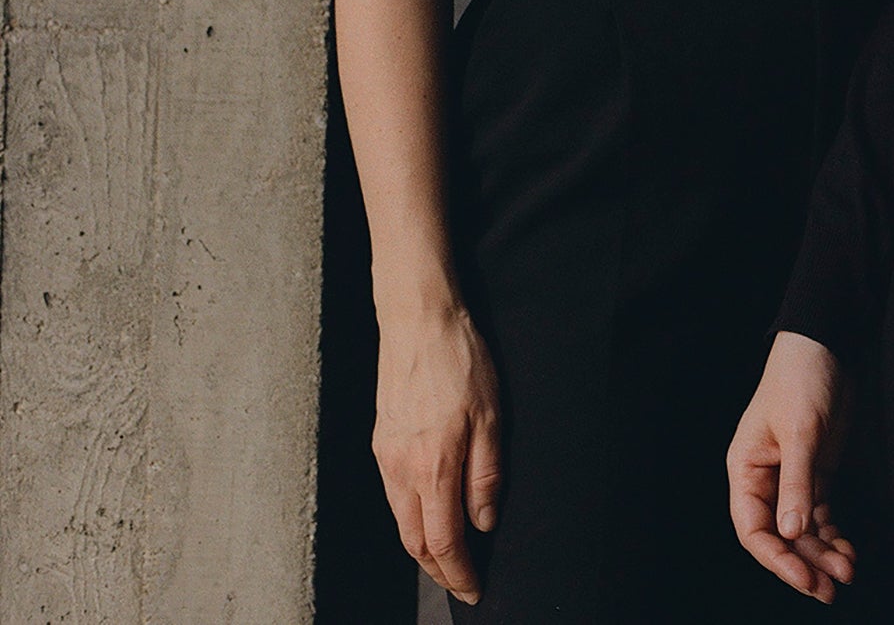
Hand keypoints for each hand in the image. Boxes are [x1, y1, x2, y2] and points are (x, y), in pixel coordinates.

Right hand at [371, 300, 503, 604]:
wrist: (418, 322)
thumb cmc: (461, 363)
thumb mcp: (492, 416)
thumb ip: (486, 475)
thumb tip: (484, 523)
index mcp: (434, 468)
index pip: (443, 541)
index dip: (459, 573)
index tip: (474, 590)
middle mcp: (402, 471)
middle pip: (415, 542)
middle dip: (438, 571)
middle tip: (460, 584)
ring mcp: (386, 458)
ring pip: (400, 521)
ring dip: (422, 548)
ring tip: (446, 560)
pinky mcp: (381, 443)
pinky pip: (393, 496)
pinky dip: (410, 519)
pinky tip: (425, 515)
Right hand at [727, 333, 858, 602]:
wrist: (827, 343)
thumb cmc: (801, 378)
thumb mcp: (800, 430)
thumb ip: (796, 483)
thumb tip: (791, 534)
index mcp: (745, 469)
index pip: (753, 529)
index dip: (777, 559)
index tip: (804, 578)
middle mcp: (764, 479)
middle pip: (779, 536)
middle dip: (804, 564)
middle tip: (830, 589)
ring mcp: (791, 477)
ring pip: (802, 529)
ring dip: (822, 553)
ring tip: (847, 573)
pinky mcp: (815, 471)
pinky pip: (819, 513)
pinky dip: (833, 533)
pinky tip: (847, 550)